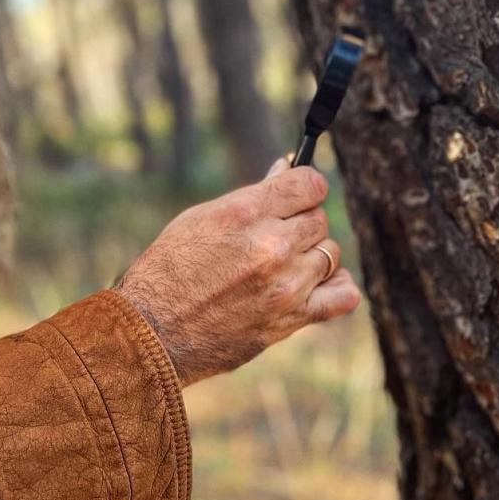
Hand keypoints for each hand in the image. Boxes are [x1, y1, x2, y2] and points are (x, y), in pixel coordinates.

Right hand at [115, 159, 361, 384]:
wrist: (154, 330)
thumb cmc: (169, 269)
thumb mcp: (200, 219)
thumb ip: (250, 197)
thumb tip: (284, 169)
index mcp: (244, 213)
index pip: (310, 184)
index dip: (303, 186)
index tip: (294, 194)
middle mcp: (271, 246)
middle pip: (319, 218)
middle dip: (299, 222)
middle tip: (271, 235)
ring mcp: (286, 284)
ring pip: (330, 253)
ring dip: (309, 255)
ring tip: (278, 265)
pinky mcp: (292, 318)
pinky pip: (344, 295)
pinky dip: (336, 286)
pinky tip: (314, 284)